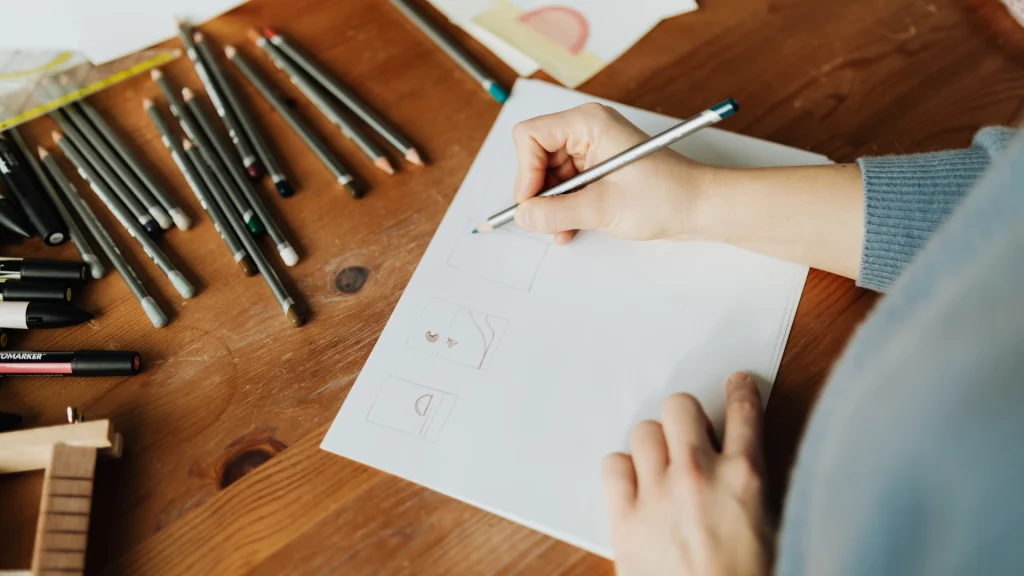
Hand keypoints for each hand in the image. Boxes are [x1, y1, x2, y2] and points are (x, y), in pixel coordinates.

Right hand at [511, 103, 711, 243]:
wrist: (700, 207)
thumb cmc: (665, 196)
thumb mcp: (603, 208)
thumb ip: (556, 212)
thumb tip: (524, 215)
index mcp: (588, 123)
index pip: (530, 135)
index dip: (525, 170)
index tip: (534, 201)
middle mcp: (587, 130)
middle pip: (536, 156)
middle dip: (538, 191)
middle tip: (545, 219)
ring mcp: (593, 149)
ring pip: (549, 174)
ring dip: (551, 204)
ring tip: (562, 228)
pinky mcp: (599, 169)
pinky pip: (566, 185)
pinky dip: (563, 207)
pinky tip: (569, 227)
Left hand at [602, 373, 773, 575]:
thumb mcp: (771, 531)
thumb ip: (753, 490)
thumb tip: (743, 469)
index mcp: (745, 480)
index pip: (745, 413)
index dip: (741, 392)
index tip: (737, 385)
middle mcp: (699, 476)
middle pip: (681, 407)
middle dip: (686, 417)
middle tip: (690, 434)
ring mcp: (659, 494)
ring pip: (644, 431)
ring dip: (654, 444)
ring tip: (661, 466)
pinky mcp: (626, 518)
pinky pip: (613, 465)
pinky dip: (623, 471)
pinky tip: (635, 486)